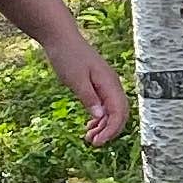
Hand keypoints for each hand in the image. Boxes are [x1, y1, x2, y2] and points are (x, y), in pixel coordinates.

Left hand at [44, 26, 129, 147]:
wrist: (61, 39)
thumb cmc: (67, 56)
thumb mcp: (75, 79)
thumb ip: (88, 98)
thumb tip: (101, 117)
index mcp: (109, 82)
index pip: (119, 111)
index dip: (111, 130)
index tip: (98, 142)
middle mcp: (112, 84)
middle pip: (120, 113)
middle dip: (110, 131)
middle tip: (93, 143)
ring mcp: (106, 85)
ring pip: (114, 111)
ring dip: (104, 126)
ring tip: (89, 137)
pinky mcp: (99, 85)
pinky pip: (106, 105)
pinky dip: (100, 118)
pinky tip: (90, 126)